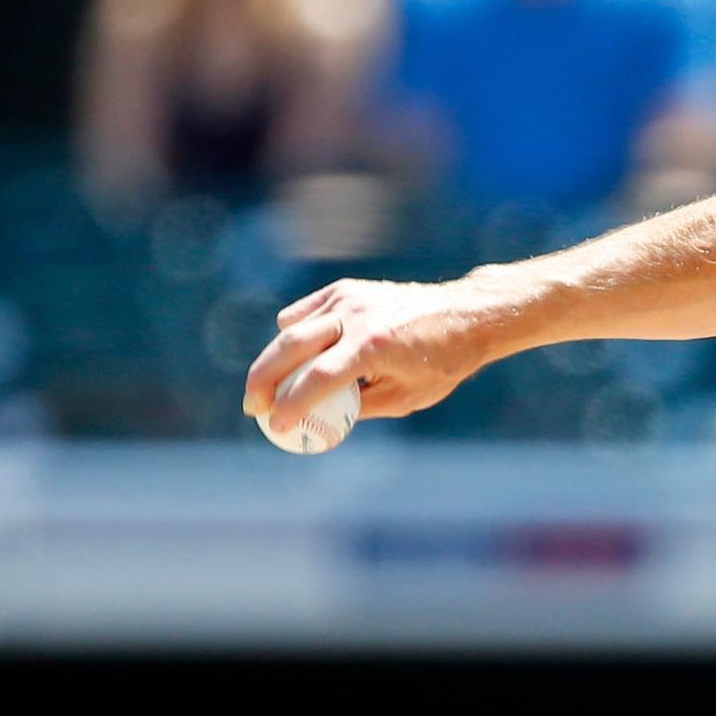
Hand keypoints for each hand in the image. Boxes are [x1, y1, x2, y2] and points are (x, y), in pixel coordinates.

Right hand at [242, 273, 519, 438]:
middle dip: (262, 380)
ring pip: (291, 328)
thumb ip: (359, 408)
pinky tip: (297, 356)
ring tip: (271, 387)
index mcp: (373, 347)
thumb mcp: (405, 398)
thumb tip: (318, 420)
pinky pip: (303, 314)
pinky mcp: (344, 288)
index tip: (275, 427)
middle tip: (252, 408)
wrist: (463, 314)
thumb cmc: (440, 363)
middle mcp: (355, 317)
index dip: (291, 406)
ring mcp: (347, 298)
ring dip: (275, 359)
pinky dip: (293, 334)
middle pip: (289, 347)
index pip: (317, 379)